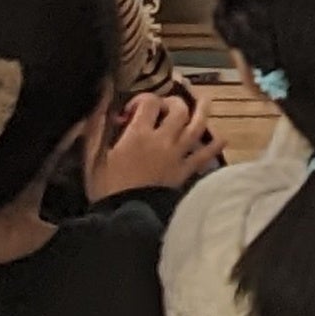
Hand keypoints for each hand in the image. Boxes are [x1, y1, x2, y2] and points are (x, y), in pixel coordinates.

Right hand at [90, 88, 222, 196]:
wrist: (124, 220)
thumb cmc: (106, 189)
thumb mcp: (93, 157)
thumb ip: (96, 126)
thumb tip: (102, 95)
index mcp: (138, 134)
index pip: (149, 102)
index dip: (142, 99)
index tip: (131, 111)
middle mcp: (162, 140)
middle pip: (178, 110)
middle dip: (172, 103)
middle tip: (164, 108)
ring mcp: (177, 156)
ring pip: (197, 126)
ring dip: (203, 110)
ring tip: (205, 100)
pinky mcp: (185, 172)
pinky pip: (205, 155)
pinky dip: (214, 145)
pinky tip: (222, 138)